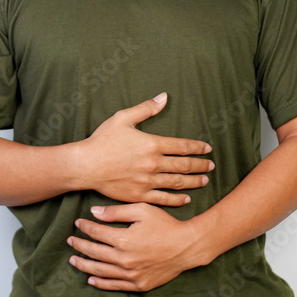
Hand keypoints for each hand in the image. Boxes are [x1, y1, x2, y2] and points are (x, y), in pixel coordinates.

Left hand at [67, 203, 207, 291]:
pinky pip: (115, 285)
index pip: (96, 233)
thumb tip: (94, 212)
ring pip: (100, 271)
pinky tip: (91, 278)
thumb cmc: (165, 224)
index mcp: (124, 239)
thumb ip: (117, 212)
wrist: (186, 246)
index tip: (77, 222)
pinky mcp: (139, 284)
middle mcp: (124, 259)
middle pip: (94, 252)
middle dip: (80, 245)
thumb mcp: (142, 210)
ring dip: (84, 265)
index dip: (85, 227)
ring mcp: (131, 274)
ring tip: (74, 260)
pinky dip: (101, 282)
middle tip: (70, 240)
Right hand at [76, 93, 213, 206]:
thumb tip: (164, 97)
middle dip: (200, 165)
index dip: (197, 148)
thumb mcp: (123, 118)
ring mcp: (147, 182)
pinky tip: (186, 199)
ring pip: (177, 183)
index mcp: (152, 144)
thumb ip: (146, 109)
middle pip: (184, 166)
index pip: (182, 147)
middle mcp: (153, 164)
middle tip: (211, 166)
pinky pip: (163, 199)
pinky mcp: (139, 195)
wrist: (85, 165)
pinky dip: (177, 199)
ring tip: (204, 180)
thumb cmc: (102, 140)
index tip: (207, 149)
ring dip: (193, 182)